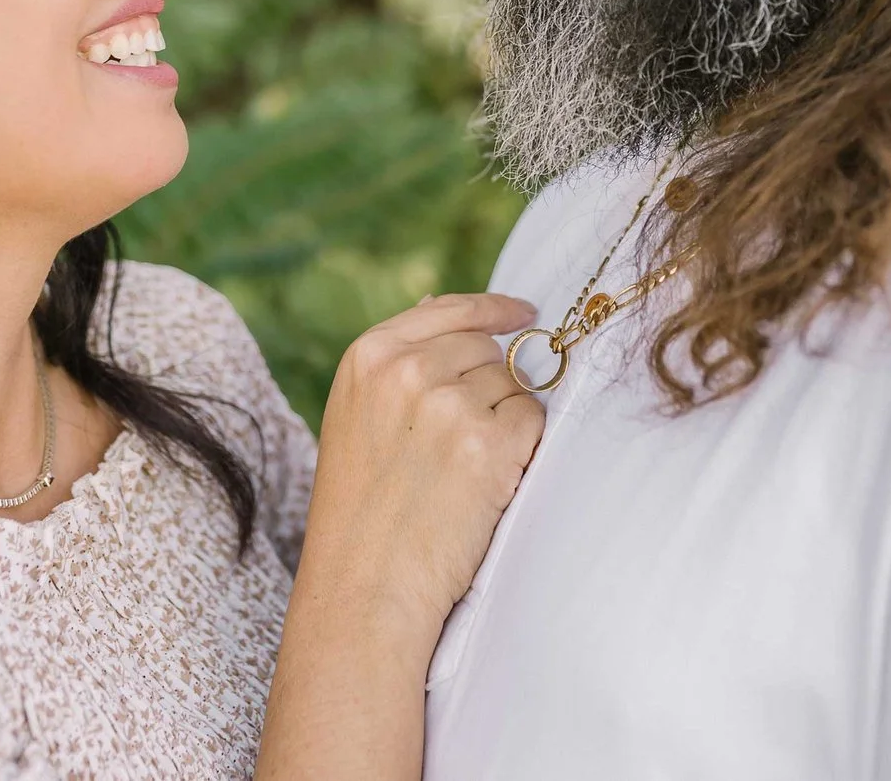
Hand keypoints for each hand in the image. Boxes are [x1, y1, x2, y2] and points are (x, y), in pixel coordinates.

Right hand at [296, 292, 546, 638]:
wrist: (364, 586)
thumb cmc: (360, 511)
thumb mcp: (356, 416)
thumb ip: (396, 361)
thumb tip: (438, 304)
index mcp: (368, 356)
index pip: (449, 309)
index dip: (494, 309)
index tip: (523, 312)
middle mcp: (407, 370)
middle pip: (487, 349)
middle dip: (490, 386)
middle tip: (462, 444)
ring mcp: (449, 405)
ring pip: (514, 385)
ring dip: (505, 420)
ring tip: (461, 472)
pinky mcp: (489, 445)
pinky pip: (533, 421)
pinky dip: (523, 449)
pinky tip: (487, 482)